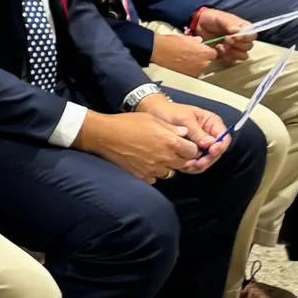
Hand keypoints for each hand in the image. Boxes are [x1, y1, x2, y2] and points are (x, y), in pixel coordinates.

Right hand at [76, 107, 199, 182]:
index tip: (183, 145)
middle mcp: (165, 157)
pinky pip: (155, 178)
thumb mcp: (151, 118)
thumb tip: (184, 133)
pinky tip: (145, 163)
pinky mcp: (142, 176)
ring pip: (170, 172)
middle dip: (180, 157)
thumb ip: (171, 127)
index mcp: (170, 141)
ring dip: (167, 166)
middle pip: (183, 163)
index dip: (189, 148)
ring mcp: (153, 168)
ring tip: (156, 157)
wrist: (104, 135)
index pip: (192, 151)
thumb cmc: (127, 123)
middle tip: (169, 150)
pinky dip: (153, 173)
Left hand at [138, 92, 229, 170]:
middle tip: (198, 163)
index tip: (211, 151)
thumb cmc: (170, 111)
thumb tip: (210, 144)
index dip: (220, 146)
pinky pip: (195, 162)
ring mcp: (201, 145)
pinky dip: (191, 166)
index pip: (224, 138)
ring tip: (188, 166)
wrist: (155, 113)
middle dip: (208, 159)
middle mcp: (209, 135)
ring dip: (199, 165)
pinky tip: (184, 166)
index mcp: (212, 123)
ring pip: (206, 159)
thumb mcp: (184, 119)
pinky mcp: (191, 152)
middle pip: (216, 152)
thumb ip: (197, 132)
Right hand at [150, 30, 219, 78]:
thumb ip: (195, 41)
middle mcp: (204, 64)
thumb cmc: (170, 43)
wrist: (158, 51)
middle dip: (202, 58)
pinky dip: (189, 70)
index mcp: (205, 52)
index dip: (207, 51)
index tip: (203, 50)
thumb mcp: (185, 37)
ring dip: (196, 64)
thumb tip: (198, 42)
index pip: (213, 53)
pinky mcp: (188, 77)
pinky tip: (181, 65)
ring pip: (200, 68)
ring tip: (185, 59)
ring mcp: (196, 71)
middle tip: (192, 54)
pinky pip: (192, 73)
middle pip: (208, 61)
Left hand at [192, 8, 255, 64]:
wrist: (198, 25)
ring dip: (232, 52)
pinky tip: (217, 49)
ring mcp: (235, 47)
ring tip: (221, 45)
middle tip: (226, 39)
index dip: (246, 37)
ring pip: (242, 55)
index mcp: (243, 28)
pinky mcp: (227, 54)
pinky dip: (226, 56)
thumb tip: (237, 31)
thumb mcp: (220, 18)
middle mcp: (242, 39)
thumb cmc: (212, 19)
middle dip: (237, 44)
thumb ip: (230, 24)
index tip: (236, 36)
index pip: (252, 35)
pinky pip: (232, 60)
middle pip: (248, 47)